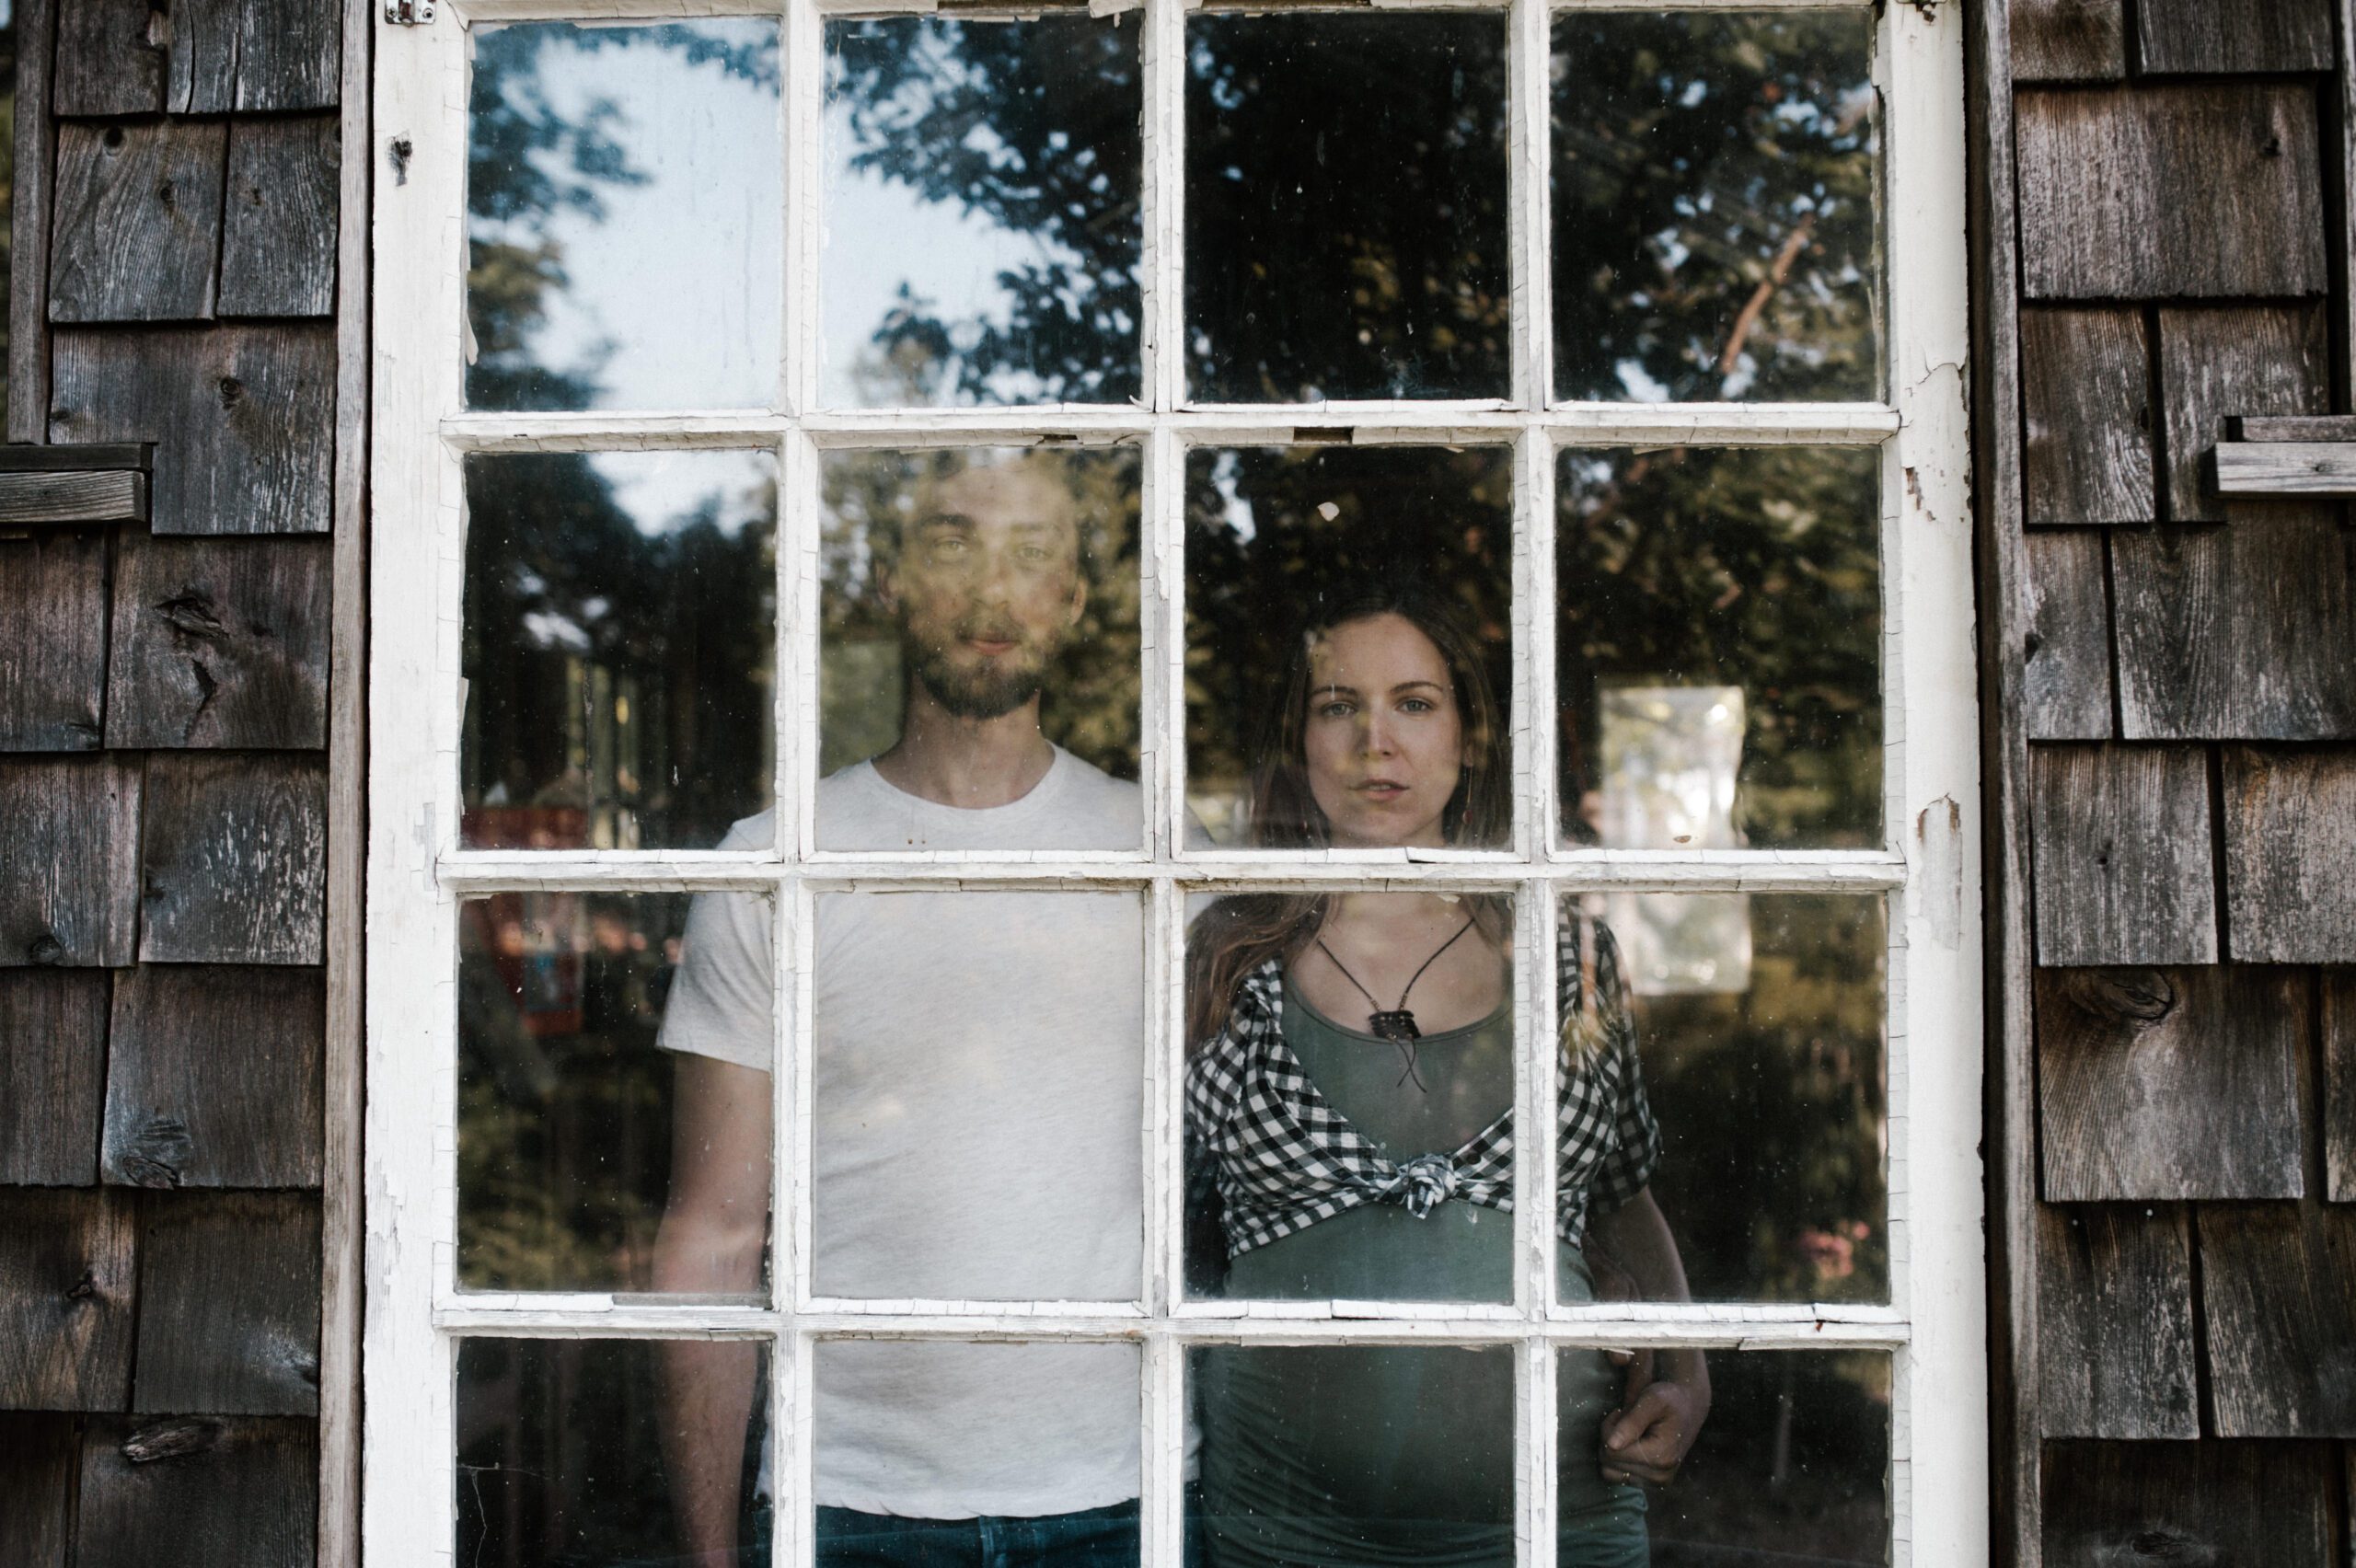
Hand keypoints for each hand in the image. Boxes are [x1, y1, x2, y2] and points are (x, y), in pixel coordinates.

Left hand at [1598, 1355, 1707, 1485]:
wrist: (1689, 1407)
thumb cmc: (1669, 1399)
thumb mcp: (1651, 1400)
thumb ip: (1631, 1422)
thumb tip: (1612, 1445)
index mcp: (1660, 1457)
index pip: (1611, 1451)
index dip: (1608, 1428)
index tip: (1620, 1413)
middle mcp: (1660, 1476)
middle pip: (1609, 1462)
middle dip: (1610, 1439)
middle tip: (1625, 1420)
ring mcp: (1657, 1482)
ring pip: (1611, 1471)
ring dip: (1614, 1451)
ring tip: (1629, 1433)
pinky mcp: (1653, 1483)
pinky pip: (1620, 1477)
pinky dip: (1620, 1460)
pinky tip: (1633, 1444)